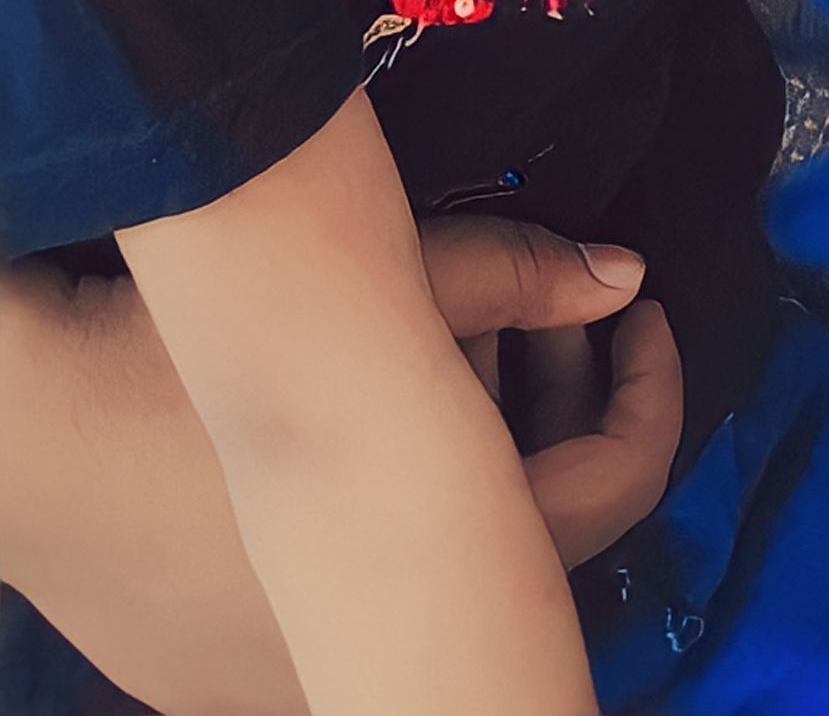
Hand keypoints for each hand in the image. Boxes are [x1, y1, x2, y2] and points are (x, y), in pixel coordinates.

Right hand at [0, 218, 678, 715]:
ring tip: (445, 347)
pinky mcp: (232, 681)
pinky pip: (345, 603)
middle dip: (553, 412)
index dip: (648, 392)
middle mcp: (398, 644)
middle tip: (543, 317)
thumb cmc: (212, 364)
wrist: (37, 437)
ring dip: (469, 461)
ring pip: (440, 564)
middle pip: (529, 527)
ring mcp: (310, 675)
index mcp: (454, 557)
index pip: (616, 491)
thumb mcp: (381, 293)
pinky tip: (347, 429)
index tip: (639, 313)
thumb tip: (627, 272)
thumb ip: (514, 279)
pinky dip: (377, 521)